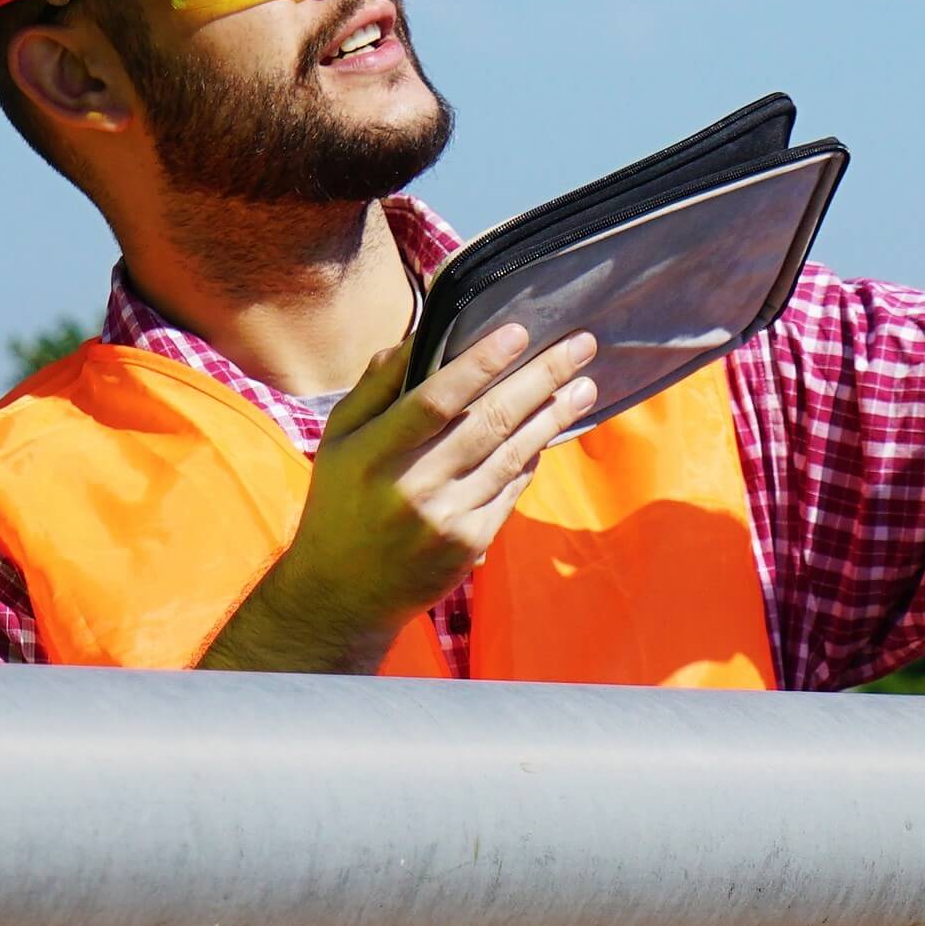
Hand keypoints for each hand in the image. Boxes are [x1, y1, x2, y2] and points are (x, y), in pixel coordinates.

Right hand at [203, 326, 597, 671]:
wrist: (342, 593)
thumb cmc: (340, 501)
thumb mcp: (339, 439)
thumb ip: (376, 385)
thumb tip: (421, 335)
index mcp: (374, 453)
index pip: (436, 399)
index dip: (480, 363)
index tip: (520, 332)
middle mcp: (413, 486)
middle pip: (488, 422)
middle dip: (541, 379)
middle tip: (580, 345)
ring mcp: (446, 519)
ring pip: (512, 455)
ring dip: (553, 417)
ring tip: (584, 387)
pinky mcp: (470, 544)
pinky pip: (511, 490)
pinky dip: (531, 457)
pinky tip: (551, 430)